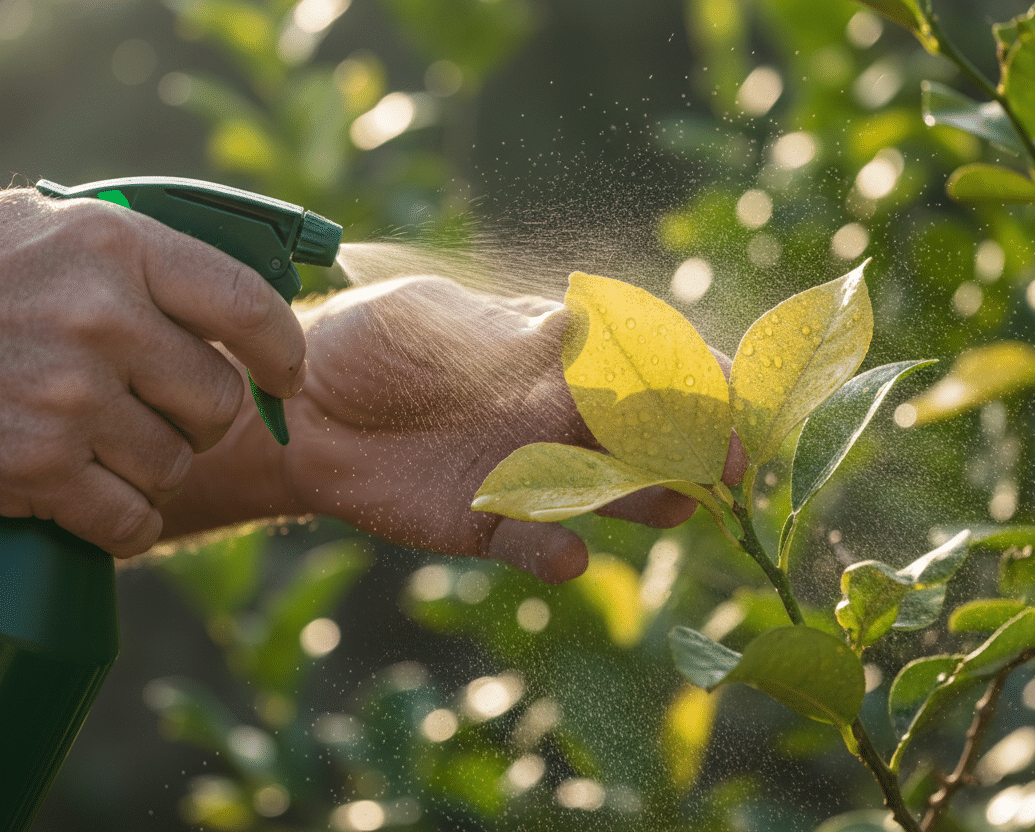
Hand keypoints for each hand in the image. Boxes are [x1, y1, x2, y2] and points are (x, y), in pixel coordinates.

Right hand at [0, 189, 304, 555]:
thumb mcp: (54, 228)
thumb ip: (148, 254)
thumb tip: (253, 287)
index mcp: (118, 247)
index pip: (249, 306)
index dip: (281, 353)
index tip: (282, 377)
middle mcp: (102, 319)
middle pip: (219, 402)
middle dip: (203, 417)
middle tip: (164, 412)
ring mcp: (69, 398)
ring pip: (177, 464)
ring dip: (156, 466)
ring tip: (107, 443)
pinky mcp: (36, 469)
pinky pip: (131, 521)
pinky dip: (127, 521)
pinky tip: (101, 500)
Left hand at [165, 276, 743, 582]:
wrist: (299, 408)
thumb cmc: (371, 340)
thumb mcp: (430, 319)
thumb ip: (502, 336)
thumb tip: (582, 330)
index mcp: (554, 352)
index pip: (645, 359)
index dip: (696, 373)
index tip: (736, 389)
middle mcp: (557, 414)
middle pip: (648, 433)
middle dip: (696, 446)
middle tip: (730, 465)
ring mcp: (529, 471)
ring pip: (610, 491)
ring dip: (645, 499)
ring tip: (670, 506)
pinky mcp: (490, 523)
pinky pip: (539, 545)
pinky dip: (557, 551)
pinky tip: (562, 554)